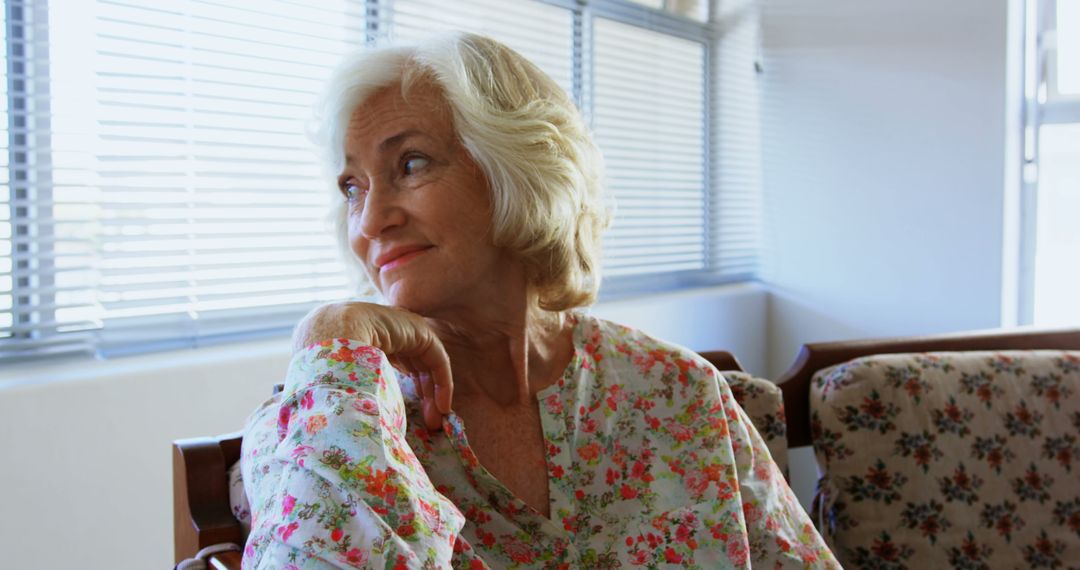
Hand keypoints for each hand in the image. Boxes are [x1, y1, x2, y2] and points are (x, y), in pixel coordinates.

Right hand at [293, 302, 452, 429]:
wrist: (332, 336)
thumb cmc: (327, 363)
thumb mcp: (338, 379)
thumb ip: (348, 392)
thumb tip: (346, 423)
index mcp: (364, 337)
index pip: (389, 362)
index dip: (399, 389)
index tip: (402, 418)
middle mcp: (385, 331)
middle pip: (410, 365)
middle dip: (420, 396)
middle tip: (427, 424)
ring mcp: (403, 328)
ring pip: (425, 365)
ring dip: (431, 394)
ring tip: (435, 421)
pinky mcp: (419, 331)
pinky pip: (436, 359)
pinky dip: (442, 383)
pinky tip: (442, 407)